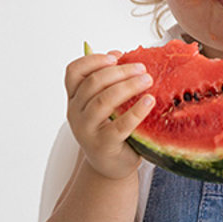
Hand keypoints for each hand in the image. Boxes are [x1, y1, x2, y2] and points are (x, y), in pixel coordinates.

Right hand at [63, 52, 156, 180]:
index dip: (93, 60)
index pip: (73, 72)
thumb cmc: (108, 130)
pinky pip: (120, 125)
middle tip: (142, 69)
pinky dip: (136, 111)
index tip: (115, 57)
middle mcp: (75, 112)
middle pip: (92, 83)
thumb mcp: (102, 105)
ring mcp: (86, 129)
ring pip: (103, 101)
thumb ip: (107, 82)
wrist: (108, 166)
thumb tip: (120, 55)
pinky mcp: (102, 144)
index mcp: (74, 99)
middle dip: (119, 72)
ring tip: (147, 80)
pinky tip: (149, 101)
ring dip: (127, 86)